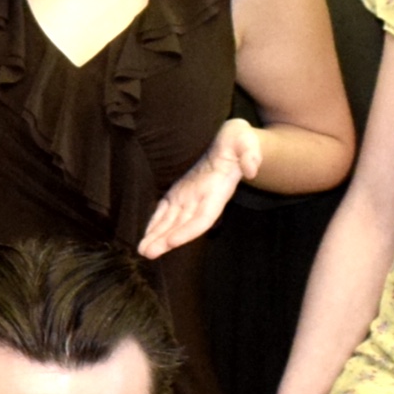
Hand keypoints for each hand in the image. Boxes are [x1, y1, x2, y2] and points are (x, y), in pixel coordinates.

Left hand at [140, 120, 266, 257]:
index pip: (203, 217)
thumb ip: (250, 154)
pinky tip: (147, 235)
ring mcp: (190, 197)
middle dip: (166, 240)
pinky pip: (166, 210)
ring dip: (158, 236)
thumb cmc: (239, 140)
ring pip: (172, 221)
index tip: (172, 242)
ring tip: (143, 250)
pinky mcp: (180, 191)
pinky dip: (156, 222)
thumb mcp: (246, 140)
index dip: (188, 231)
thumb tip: (251, 169)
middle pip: (183, 225)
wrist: (232, 142)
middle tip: (147, 253)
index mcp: (217, 190)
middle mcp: (203, 199)